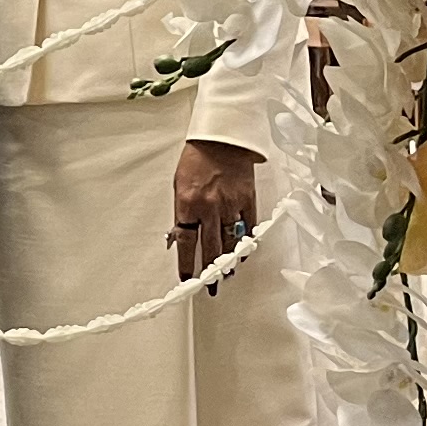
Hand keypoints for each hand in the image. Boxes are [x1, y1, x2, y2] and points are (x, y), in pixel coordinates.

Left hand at [170, 138, 259, 283]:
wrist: (222, 137)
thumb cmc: (196, 159)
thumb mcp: (178, 185)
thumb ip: (181, 212)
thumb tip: (180, 238)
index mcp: (188, 202)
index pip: (187, 241)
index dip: (187, 264)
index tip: (187, 280)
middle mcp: (210, 206)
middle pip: (210, 247)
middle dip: (210, 271)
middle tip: (210, 287)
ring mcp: (231, 203)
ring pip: (231, 241)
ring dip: (229, 262)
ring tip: (226, 276)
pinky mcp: (248, 199)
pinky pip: (248, 227)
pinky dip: (245, 243)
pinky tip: (242, 255)